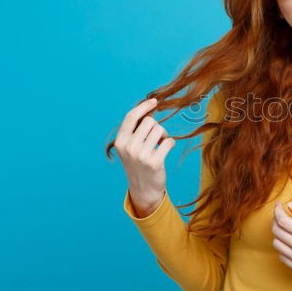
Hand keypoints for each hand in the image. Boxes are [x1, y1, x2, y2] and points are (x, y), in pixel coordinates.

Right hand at [114, 97, 175, 213]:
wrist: (143, 189)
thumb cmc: (138, 164)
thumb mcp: (129, 148)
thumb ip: (135, 131)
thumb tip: (149, 111)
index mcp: (120, 141)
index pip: (131, 117)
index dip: (144, 107)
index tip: (154, 101)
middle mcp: (129, 147)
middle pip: (149, 121)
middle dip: (156, 126)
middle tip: (156, 138)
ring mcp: (141, 155)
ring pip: (160, 129)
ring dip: (164, 135)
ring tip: (160, 145)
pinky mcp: (154, 162)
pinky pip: (169, 141)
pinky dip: (170, 143)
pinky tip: (165, 150)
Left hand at [272, 201, 291, 285]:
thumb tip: (290, 206)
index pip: (283, 221)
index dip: (277, 211)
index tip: (278, 205)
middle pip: (277, 232)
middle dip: (275, 220)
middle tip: (281, 215)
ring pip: (276, 244)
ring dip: (278, 234)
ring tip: (286, 228)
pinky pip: (282, 256)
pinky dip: (283, 247)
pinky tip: (290, 241)